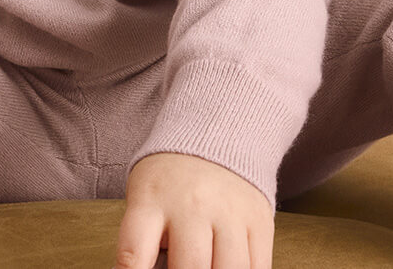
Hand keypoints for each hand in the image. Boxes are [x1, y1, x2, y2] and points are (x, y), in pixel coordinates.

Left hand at [113, 152, 274, 268]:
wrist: (214, 138)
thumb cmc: (169, 178)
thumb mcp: (143, 200)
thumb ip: (142, 241)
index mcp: (152, 201)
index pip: (134, 253)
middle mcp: (192, 206)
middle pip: (190, 267)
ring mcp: (229, 214)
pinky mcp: (259, 222)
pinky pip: (258, 267)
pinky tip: (227, 268)